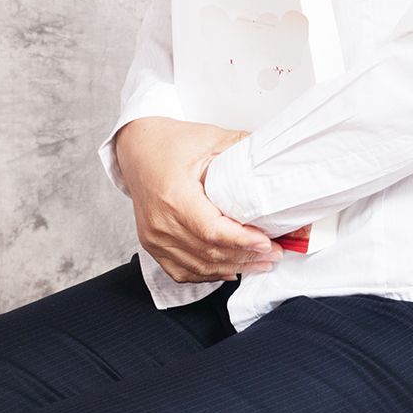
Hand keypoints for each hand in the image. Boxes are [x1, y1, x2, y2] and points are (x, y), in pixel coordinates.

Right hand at [112, 118, 282, 281]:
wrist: (136, 148)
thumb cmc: (170, 143)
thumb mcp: (210, 137)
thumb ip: (243, 149)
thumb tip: (275, 160)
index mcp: (174, 195)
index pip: (212, 231)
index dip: (242, 241)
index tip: (268, 242)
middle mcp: (160, 221)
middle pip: (209, 253)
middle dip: (246, 257)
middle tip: (275, 253)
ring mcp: (154, 236)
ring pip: (198, 266)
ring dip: (232, 268)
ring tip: (260, 263)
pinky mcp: (152, 244)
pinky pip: (182, 271)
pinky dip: (208, 274)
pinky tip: (230, 269)